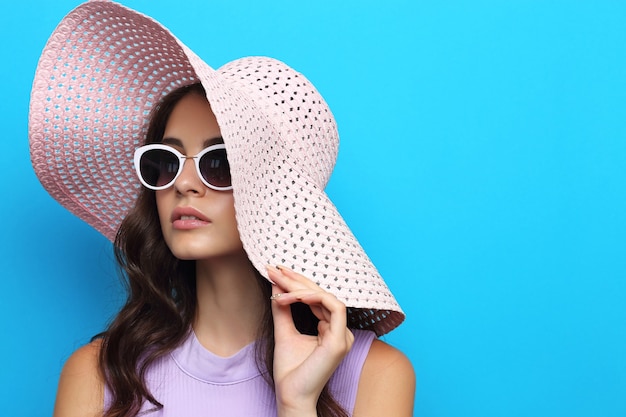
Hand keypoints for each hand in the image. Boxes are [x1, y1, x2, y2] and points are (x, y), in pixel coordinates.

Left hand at [266, 265, 354, 416]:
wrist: (291, 396)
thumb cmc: (290, 370)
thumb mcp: (284, 332)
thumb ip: (283, 310)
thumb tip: (277, 286)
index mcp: (331, 330)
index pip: (317, 299)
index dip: (297, 283)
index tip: (276, 273)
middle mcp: (341, 332)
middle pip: (321, 295)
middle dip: (297, 280)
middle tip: (274, 269)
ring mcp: (344, 336)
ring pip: (327, 297)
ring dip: (301, 288)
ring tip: (279, 285)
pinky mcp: (340, 341)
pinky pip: (333, 307)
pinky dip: (312, 298)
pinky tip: (291, 297)